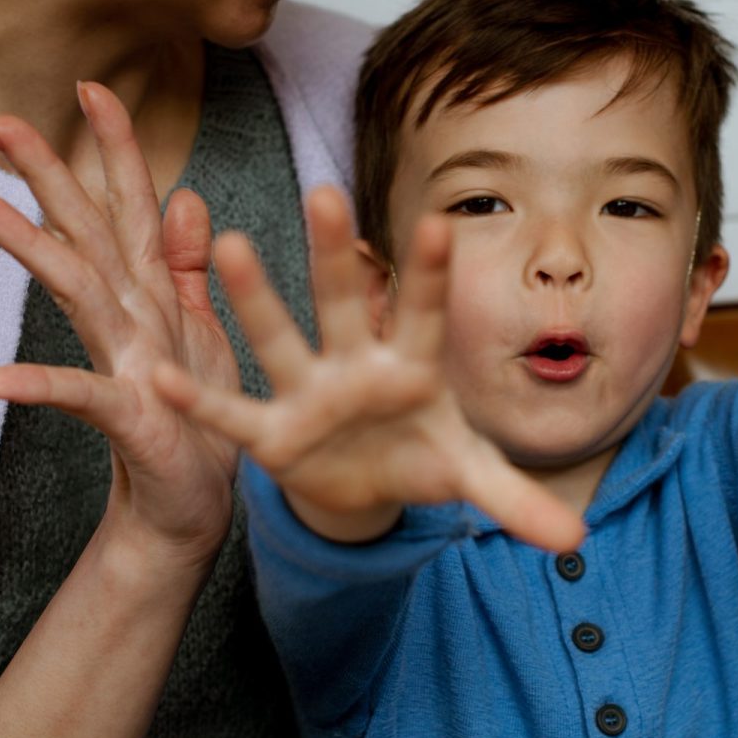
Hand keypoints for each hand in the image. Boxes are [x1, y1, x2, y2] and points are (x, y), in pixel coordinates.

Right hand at [0, 82, 239, 565]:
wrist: (191, 505)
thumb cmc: (193, 418)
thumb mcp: (202, 331)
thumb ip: (190, 267)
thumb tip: (187, 197)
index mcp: (152, 293)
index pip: (131, 206)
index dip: (116, 147)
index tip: (93, 87)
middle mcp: (127, 318)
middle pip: (85, 232)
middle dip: (47, 173)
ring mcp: (120, 362)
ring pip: (75, 290)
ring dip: (28, 247)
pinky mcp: (125, 415)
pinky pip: (77, 395)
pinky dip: (35, 385)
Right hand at [153, 186, 588, 553]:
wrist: (367, 484)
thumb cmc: (421, 454)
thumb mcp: (471, 476)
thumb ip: (517, 501)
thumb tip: (578, 546)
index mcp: (413, 366)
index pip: (426, 313)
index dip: (431, 276)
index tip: (442, 223)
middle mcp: (356, 366)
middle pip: (348, 302)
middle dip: (336, 254)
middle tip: (325, 191)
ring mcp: (310, 394)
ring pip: (281, 338)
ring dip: (256, 297)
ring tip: (228, 243)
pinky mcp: (274, 435)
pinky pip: (233, 415)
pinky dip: (200, 401)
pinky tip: (159, 376)